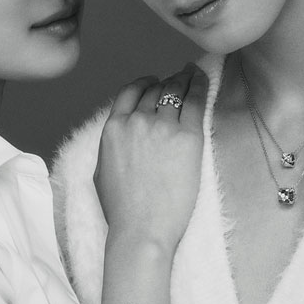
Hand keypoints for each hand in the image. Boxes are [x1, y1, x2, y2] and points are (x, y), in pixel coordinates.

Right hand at [94, 63, 207, 255]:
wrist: (141, 229)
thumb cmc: (122, 209)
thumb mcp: (101, 170)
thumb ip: (111, 145)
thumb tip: (120, 134)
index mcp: (113, 128)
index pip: (130, 92)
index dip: (144, 83)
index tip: (154, 82)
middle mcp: (136, 121)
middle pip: (155, 89)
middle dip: (167, 81)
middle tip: (179, 78)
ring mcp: (162, 127)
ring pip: (175, 90)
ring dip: (183, 79)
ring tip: (191, 74)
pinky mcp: (188, 137)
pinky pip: (195, 102)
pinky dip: (199, 85)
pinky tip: (202, 79)